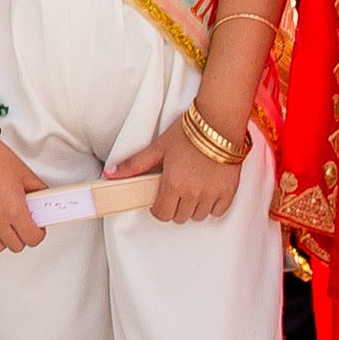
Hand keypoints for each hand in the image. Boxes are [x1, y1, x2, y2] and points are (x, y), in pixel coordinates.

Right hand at [0, 136, 45, 255]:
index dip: (37, 234)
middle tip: (21, 225)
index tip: (35, 228)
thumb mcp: (25, 174)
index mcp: (14, 209)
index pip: (32, 238)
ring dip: (3, 240)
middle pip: (16, 245)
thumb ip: (38, 193)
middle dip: (22, 236)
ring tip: (4, 228)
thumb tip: (44, 203)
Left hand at [109, 112, 246, 225]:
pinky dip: (212, 205)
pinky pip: (218, 211)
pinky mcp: (229, 191)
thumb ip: (135, 164)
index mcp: (173, 184)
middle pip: (180, 217)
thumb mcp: (158, 147)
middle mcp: (193, 193)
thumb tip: (109, 174)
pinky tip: (208, 190)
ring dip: (193, 206)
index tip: (161, 197)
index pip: (162, 214)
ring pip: (198, 216)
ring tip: (192, 188)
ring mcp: (212, 194)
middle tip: (176, 190)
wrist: (219, 121)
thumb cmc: (188, 132)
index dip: (158, 208)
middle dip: (175, 206)